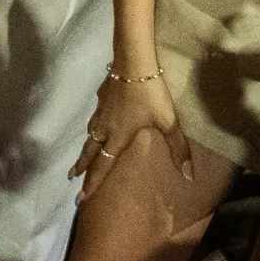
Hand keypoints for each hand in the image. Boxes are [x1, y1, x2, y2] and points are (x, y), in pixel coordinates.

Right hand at [71, 69, 191, 202]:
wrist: (133, 63)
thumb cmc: (150, 95)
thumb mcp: (168, 122)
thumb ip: (178, 148)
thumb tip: (188, 176)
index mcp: (118, 137)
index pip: (103, 165)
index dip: (93, 182)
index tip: (81, 197)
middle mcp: (105, 127)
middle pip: (89, 152)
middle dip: (81, 167)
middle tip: (71, 178)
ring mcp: (101, 111)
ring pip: (90, 133)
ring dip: (86, 147)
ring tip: (83, 154)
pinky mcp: (101, 96)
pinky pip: (95, 116)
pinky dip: (93, 125)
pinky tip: (97, 120)